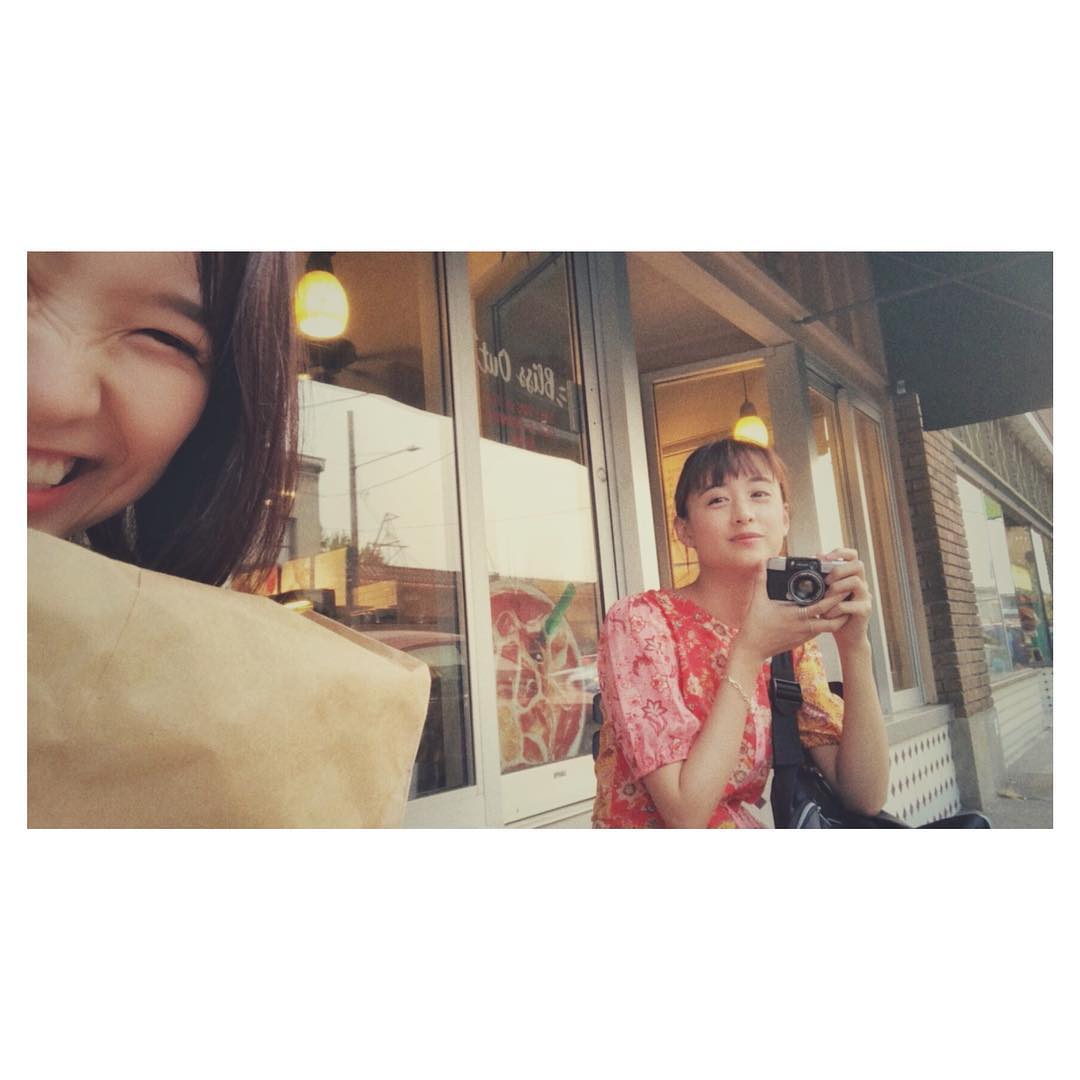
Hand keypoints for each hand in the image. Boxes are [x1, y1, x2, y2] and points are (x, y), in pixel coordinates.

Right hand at [732, 560, 849, 664]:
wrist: (751, 650)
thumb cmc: (754, 626)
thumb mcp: (757, 600)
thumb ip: (761, 579)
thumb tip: (761, 562)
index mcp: (796, 615)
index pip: (823, 607)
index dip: (835, 597)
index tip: (842, 586)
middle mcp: (803, 627)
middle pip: (833, 620)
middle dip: (842, 607)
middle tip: (847, 594)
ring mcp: (804, 636)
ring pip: (829, 628)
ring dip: (837, 617)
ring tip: (840, 604)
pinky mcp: (802, 641)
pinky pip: (820, 631)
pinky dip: (826, 623)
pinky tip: (825, 614)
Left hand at [816, 547, 872, 654]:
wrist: (846, 636)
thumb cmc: (833, 613)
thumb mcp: (825, 594)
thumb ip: (822, 579)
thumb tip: (812, 560)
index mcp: (852, 577)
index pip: (853, 555)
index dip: (840, 552)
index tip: (823, 557)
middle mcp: (862, 584)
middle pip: (858, 565)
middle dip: (839, 570)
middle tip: (826, 581)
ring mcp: (865, 597)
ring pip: (856, 582)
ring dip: (837, 588)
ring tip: (826, 598)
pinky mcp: (864, 611)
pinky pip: (851, 604)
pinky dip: (836, 608)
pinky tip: (828, 614)